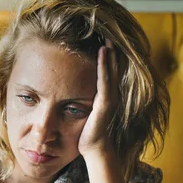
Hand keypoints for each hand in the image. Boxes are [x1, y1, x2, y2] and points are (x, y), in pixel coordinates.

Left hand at [78, 39, 119, 157]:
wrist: (95, 150)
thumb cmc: (87, 133)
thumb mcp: (83, 111)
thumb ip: (81, 99)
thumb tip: (69, 90)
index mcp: (106, 96)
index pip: (108, 71)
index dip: (107, 56)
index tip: (102, 39)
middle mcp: (111, 95)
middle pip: (113, 67)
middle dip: (111, 50)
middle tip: (107, 32)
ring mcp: (110, 99)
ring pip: (111, 71)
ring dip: (109, 53)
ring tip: (107, 37)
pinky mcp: (105, 104)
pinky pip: (105, 81)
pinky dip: (104, 66)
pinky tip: (103, 53)